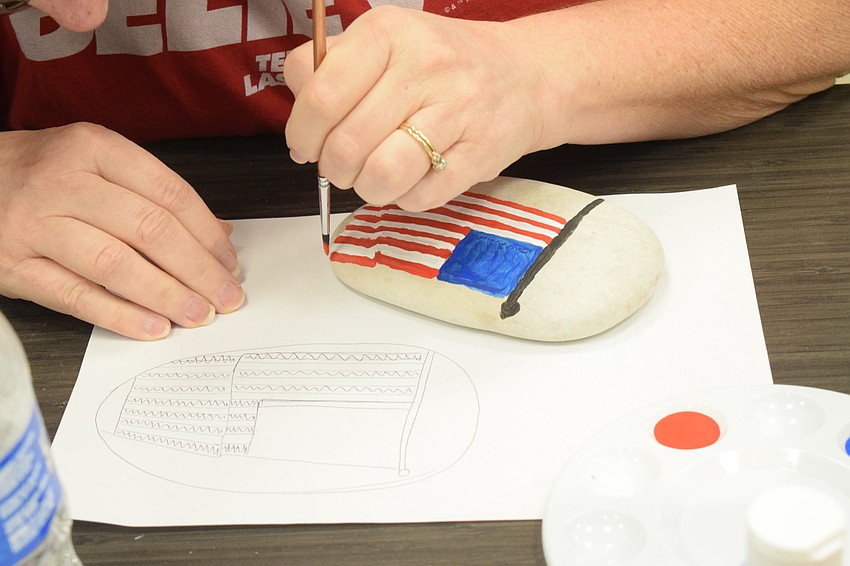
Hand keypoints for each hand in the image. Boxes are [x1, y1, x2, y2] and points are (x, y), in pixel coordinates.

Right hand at [0, 123, 243, 339]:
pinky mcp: (13, 265)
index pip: (170, 194)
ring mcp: (35, 223)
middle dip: (199, 270)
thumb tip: (219, 234)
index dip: (208, 235)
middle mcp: (63, 181)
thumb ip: (154, 196)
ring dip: (168, 295)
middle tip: (227, 298)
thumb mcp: (95, 165)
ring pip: (117, 264)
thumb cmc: (40, 174)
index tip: (230, 264)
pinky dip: (120, 315)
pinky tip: (154, 328)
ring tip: (199, 315)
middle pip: (151, 230)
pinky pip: (76, 296)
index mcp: (93, 148)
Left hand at [283, 6, 546, 210]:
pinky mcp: (481, 153)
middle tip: (342, 166)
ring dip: (367, 188)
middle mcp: (424, 66)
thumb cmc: (442, 65)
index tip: (306, 145)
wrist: (526, 75)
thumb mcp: (384, 43)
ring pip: (382, 174)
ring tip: (373, 177)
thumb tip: (300, 123)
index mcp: (388, 33)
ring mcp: (457, 110)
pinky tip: (412, 178)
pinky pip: (420, 196)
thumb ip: (329, 70)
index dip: (303, 134)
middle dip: (333, 168)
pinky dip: (406, 197)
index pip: (320, 97)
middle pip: (346, 144)